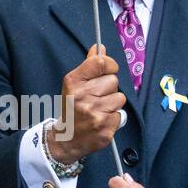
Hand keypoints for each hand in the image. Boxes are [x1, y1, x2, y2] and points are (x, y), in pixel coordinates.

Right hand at [48, 45, 125, 164]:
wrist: (66, 139)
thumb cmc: (72, 108)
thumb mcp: (75, 85)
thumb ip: (89, 66)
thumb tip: (99, 48)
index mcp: (74, 82)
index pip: (101, 62)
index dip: (110, 64)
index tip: (109, 70)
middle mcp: (83, 97)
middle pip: (113, 81)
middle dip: (109, 88)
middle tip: (98, 97)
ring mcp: (95, 114)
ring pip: (119, 98)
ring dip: (112, 104)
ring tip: (100, 109)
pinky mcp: (105, 128)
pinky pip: (120, 115)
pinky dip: (113, 118)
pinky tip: (101, 120)